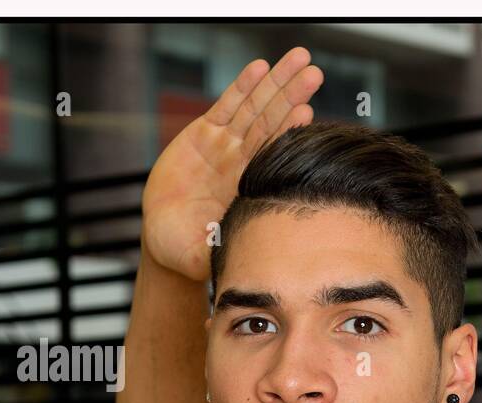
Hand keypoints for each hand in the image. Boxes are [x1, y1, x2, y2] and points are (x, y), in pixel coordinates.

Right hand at [141, 46, 323, 280]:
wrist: (167, 241)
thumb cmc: (193, 250)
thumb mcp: (210, 254)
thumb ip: (225, 253)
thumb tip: (247, 263)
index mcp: (251, 186)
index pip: (277, 154)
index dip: (292, 131)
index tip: (311, 114)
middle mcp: (243, 162)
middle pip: (272, 122)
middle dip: (292, 95)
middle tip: (314, 72)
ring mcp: (225, 146)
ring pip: (254, 109)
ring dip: (275, 84)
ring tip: (298, 60)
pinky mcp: (203, 136)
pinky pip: (226, 106)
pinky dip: (243, 87)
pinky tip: (259, 68)